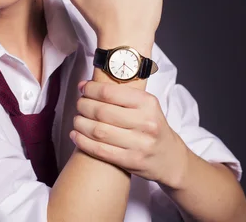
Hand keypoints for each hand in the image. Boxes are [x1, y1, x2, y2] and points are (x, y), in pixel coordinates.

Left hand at [70, 80, 189, 187]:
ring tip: (77, 119)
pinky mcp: (131, 161)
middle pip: (102, 112)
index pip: (110, 93)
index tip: (83, 87)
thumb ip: (122, 95)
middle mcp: (146, 123)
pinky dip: (83, 142)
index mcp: (148, 103)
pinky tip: (75, 135)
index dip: (91, 89)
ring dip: (80, 124)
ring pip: (98, 131)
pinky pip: (100, 150)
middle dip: (83, 106)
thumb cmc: (152, 127)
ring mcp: (140, 144)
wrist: (170, 157)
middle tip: (79, 104)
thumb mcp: (146, 105)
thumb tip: (87, 84)